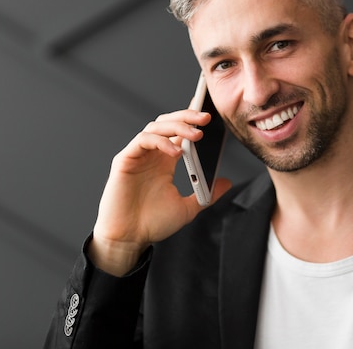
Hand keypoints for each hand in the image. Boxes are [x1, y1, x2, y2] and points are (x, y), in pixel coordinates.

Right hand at [89, 109, 231, 275]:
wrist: (129, 240)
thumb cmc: (152, 224)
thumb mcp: (188, 208)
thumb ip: (207, 194)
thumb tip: (227, 182)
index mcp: (166, 161)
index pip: (180, 132)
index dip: (191, 118)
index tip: (209, 112)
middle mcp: (152, 154)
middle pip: (169, 123)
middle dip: (188, 116)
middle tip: (207, 118)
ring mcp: (138, 155)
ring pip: (157, 127)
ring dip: (178, 126)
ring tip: (197, 134)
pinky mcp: (125, 160)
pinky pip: (143, 140)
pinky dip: (161, 141)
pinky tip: (176, 151)